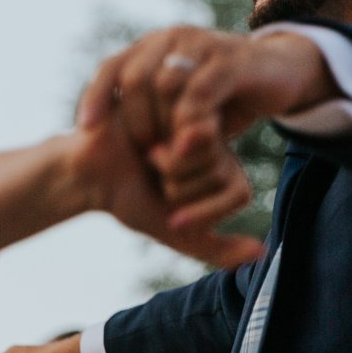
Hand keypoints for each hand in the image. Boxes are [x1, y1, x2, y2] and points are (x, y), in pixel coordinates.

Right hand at [66, 117, 261, 266]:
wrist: (89, 173)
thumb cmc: (132, 199)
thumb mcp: (178, 234)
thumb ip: (219, 249)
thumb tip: (262, 253)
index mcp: (222, 169)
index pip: (238, 193)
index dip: (204, 210)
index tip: (173, 209)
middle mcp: (215, 142)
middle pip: (221, 170)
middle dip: (181, 185)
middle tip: (156, 176)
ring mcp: (196, 118)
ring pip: (205, 151)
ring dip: (169, 164)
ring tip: (148, 154)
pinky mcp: (176, 99)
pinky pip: (188, 131)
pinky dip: (160, 147)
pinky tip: (141, 137)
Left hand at [79, 26, 336, 180]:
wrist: (279, 74)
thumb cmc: (223, 96)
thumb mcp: (180, 106)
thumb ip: (148, 114)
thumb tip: (103, 137)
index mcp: (154, 45)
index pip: (112, 67)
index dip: (95, 97)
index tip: (85, 131)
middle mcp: (173, 37)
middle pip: (135, 77)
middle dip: (134, 120)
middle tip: (145, 152)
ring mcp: (203, 44)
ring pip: (165, 83)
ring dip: (162, 123)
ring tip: (166, 152)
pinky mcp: (232, 60)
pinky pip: (201, 90)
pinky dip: (191, 120)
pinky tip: (188, 145)